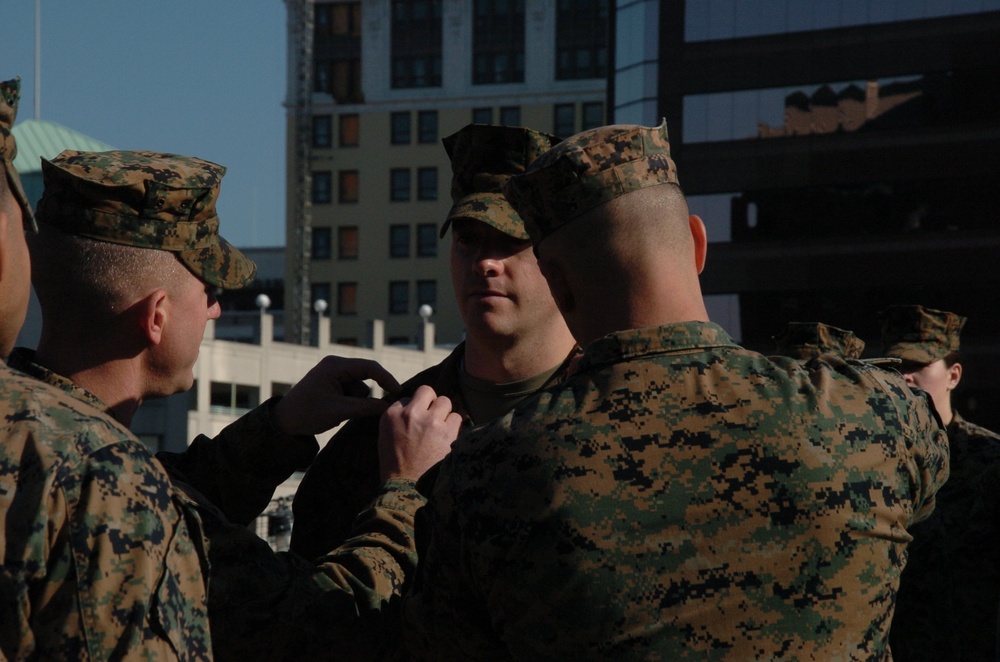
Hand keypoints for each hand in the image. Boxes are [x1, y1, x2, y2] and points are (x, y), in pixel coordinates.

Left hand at [271, 355, 400, 435]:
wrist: (284, 422)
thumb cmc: (307, 413)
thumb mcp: (339, 411)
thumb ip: (365, 407)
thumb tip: (389, 407)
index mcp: (335, 366)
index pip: (369, 367)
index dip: (386, 379)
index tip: (398, 392)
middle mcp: (336, 365)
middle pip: (366, 377)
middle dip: (364, 396)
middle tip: (361, 411)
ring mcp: (335, 375)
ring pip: (360, 388)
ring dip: (356, 402)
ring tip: (338, 412)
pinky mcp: (334, 384)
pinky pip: (352, 392)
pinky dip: (350, 403)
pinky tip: (335, 411)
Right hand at [378, 385, 461, 479]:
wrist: (406, 488)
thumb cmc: (395, 465)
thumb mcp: (385, 436)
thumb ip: (397, 418)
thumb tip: (413, 406)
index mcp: (391, 414)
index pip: (407, 398)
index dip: (414, 409)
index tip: (416, 420)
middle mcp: (411, 413)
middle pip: (427, 392)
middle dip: (431, 403)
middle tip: (432, 418)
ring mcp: (430, 421)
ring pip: (445, 401)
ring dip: (444, 413)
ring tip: (441, 429)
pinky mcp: (447, 432)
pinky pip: (457, 417)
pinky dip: (454, 426)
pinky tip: (449, 437)